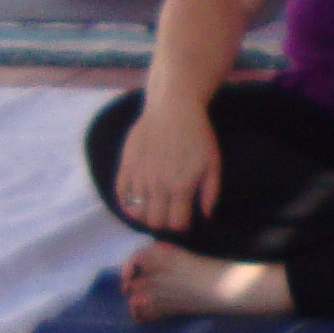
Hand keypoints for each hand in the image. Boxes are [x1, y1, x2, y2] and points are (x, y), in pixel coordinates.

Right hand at [110, 98, 220, 233]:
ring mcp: (139, 176)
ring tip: (154, 204)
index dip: (181, 224)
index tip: (183, 217)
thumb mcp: (213, 163)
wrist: (173, 107)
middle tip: (168, 211)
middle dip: (163, 221)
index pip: (176, 224)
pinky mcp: (126, 165)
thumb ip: (210, 192)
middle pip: (155, 222)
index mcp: (181, 186)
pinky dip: (127, 202)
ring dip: (146, 213)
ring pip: (136, 212)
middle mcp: (157, 185)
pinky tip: (138, 198)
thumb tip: (205, 216)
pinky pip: (120, 195)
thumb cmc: (197, 135)